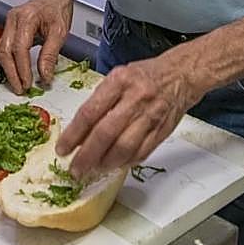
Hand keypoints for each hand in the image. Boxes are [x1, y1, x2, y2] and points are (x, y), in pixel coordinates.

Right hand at [0, 0, 72, 93]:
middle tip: (20, 88)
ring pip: (0, 50)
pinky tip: (15, 71)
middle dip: (11, 73)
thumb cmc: (57, 9)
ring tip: (18, 83)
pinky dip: (7, 62)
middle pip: (5, 50)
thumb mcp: (60, 32)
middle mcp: (13, 19)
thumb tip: (44, 75)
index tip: (28, 83)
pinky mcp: (8, 28)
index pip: (20, 48)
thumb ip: (50, 55)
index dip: (22, 69)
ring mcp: (9, 22)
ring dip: (8, 69)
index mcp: (27, 17)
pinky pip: (2, 47)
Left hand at [57, 52, 205, 178]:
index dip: (73, 135)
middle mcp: (135, 98)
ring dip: (106, 163)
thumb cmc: (145, 76)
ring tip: (94, 169)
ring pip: (124, 148)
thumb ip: (99, 102)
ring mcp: (150, 116)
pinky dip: (125, 162)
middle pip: (106, 134)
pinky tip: (115, 165)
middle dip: (87, 156)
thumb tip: (78, 131)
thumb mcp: (117, 77)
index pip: (90, 112)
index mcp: (119, 81)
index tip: (63, 148)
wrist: (180, 75)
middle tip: (75, 168)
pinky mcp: (162, 131)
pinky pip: (141, 153)